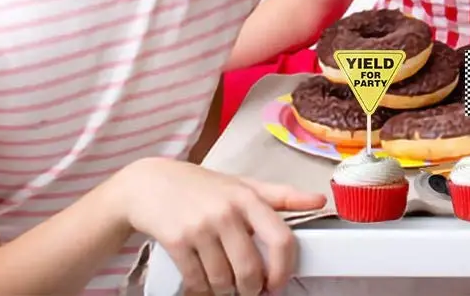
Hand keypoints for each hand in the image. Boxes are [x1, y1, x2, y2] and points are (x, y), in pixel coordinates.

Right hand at [118, 158, 324, 295]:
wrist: (151, 184)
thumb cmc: (203, 187)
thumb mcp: (242, 185)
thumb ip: (280, 196)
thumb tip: (318, 200)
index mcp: (249, 197)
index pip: (280, 238)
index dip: (284, 269)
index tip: (278, 284)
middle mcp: (227, 212)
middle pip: (250, 270)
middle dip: (251, 289)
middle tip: (249, 290)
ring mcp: (201, 228)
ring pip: (223, 281)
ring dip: (225, 292)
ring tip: (225, 284)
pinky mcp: (177, 243)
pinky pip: (197, 283)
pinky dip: (202, 292)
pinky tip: (204, 285)